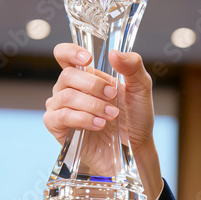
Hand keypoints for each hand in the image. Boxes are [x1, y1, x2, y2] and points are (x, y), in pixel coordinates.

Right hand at [43, 43, 162, 199]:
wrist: (136, 147)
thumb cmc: (136, 116)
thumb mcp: (141, 88)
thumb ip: (132, 67)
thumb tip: (114, 53)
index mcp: (86, 76)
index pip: (64, 55)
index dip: (70, 52)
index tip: (87, 58)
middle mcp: (70, 89)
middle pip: (67, 75)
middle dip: (93, 85)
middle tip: (113, 96)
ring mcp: (61, 109)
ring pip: (65, 96)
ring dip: (92, 104)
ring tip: (111, 115)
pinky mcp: (59, 129)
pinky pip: (60, 117)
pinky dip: (82, 119)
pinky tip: (99, 124)